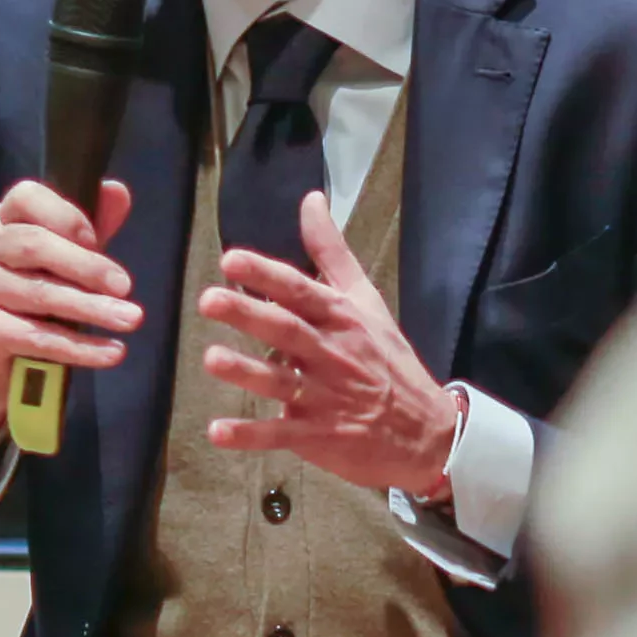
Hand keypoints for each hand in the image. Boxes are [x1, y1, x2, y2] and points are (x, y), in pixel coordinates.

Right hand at [0, 178, 139, 430]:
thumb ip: (88, 231)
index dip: (64, 215)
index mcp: (2, 223)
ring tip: (131, 320)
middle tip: (126, 287)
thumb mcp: (63, 267)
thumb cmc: (30, 309)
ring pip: (40, 294)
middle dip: (87, 266)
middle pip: (35, 245)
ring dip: (91, 309)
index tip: (97, 240)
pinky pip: (36, 335)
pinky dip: (78, 346)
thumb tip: (117, 192)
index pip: (26, 196)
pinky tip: (111, 353)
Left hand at [198, 190, 459, 497]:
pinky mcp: (319, 436)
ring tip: (211, 359)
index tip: (231, 260)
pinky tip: (218, 432)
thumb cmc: (388, 360)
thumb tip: (310, 200)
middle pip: (287, 331)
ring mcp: (325, 397)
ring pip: (281, 383)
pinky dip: (250, 435)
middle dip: (249, 314)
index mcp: (341, 319)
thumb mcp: (366, 301)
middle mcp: (332, 354)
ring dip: (246, 372)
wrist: (427, 430)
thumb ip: (332, 253)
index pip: (300, 290)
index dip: (266, 274)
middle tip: (209, 300)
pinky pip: (281, 435)